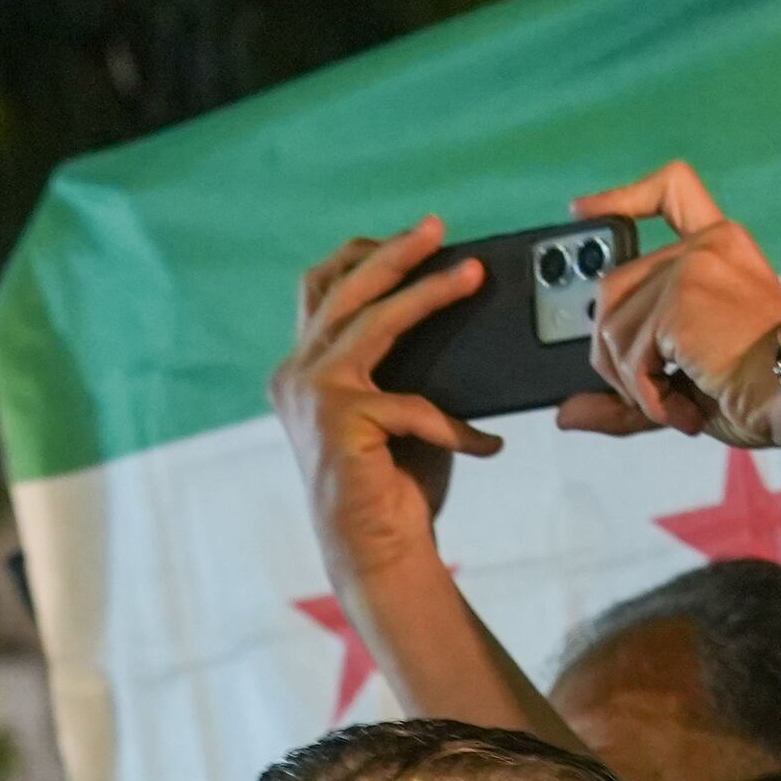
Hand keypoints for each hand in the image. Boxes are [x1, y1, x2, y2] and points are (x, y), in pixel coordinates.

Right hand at [273, 221, 501, 596]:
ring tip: (472, 275)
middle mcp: (295, 373)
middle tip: (437, 227)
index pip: (321, 289)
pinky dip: (455, 427)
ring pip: (374, 321)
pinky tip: (486, 445)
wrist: (375, 553)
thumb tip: (453, 305)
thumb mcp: (397, 406)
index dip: (361, 254)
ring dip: (428, 292)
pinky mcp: (339, 420)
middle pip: (343, 288)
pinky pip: (414, 406)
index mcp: (301, 368)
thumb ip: (404, 362)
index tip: (411, 236)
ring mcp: (311, 394)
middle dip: (393, 251)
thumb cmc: (393, 482)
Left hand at [569, 161, 780, 449]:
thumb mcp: (685, 385)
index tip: (582, 210)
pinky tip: (682, 410)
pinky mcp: (681, 298)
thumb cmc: (761, 391)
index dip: (621, 198)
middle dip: (615, 354)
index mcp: (721, 249)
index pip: (672, 190)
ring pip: (613, 327)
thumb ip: (630, 390)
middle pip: (614, 288)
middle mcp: (707, 246)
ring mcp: (692, 267)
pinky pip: (630, 353)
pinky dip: (646, 395)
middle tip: (651, 393)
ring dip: (633, 385)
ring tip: (675, 407)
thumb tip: (567, 413)